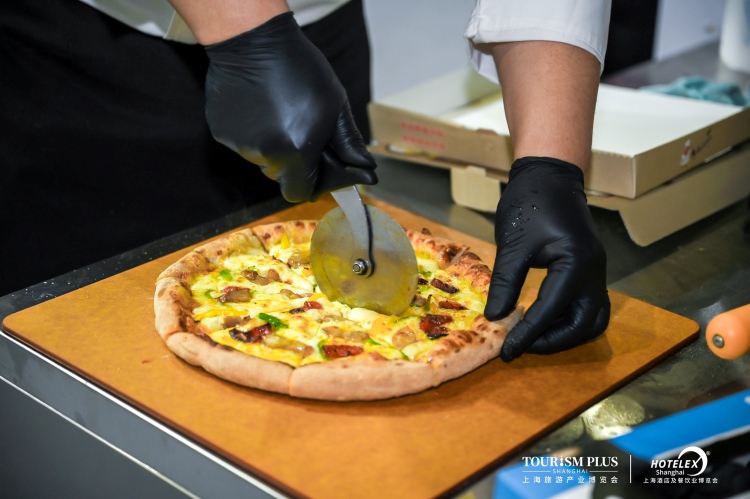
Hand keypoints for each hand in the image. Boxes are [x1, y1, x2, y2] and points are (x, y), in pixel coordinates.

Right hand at [204, 12, 376, 202]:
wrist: (254, 41)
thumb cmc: (301, 70)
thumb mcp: (335, 106)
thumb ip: (349, 144)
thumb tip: (366, 172)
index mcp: (296, 153)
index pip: (300, 193)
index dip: (312, 184)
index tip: (318, 168)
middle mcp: (265, 155)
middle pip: (281, 176)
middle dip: (295, 161)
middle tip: (302, 130)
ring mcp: (240, 145)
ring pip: (263, 159)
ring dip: (274, 145)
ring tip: (280, 110)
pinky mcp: (222, 132)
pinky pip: (244, 143)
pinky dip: (254, 132)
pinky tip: (260, 106)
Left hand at [486, 157, 609, 361]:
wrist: (548, 175)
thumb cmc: (530, 202)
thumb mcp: (513, 244)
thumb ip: (505, 282)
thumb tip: (495, 317)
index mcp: (576, 263)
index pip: (552, 310)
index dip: (528, 334)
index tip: (507, 352)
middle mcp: (594, 271)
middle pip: (584, 324)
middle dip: (553, 341)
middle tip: (521, 346)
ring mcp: (595, 272)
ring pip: (591, 318)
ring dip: (564, 333)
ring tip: (532, 336)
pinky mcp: (589, 271)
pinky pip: (586, 306)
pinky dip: (567, 319)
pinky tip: (541, 319)